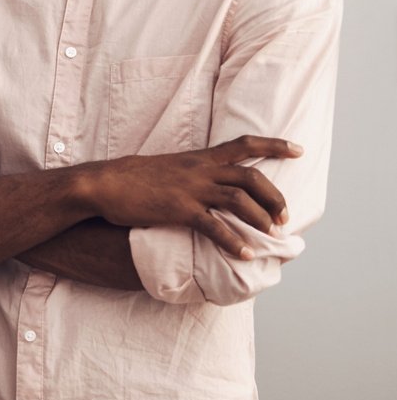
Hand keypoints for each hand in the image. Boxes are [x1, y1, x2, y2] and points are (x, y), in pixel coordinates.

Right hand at [80, 137, 297, 257]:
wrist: (102, 184)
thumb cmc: (129, 178)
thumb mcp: (165, 168)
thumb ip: (188, 173)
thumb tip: (200, 184)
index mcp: (198, 158)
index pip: (244, 144)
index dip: (274, 145)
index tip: (298, 150)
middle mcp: (200, 170)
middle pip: (251, 176)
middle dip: (275, 196)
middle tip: (285, 216)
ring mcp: (190, 189)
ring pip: (239, 200)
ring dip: (261, 218)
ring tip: (272, 235)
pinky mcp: (179, 209)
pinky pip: (214, 226)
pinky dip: (234, 241)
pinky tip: (245, 254)